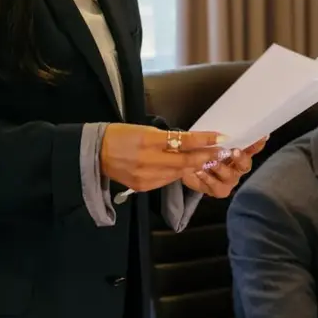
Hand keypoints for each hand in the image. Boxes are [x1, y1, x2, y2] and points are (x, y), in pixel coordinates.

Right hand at [100, 124, 224, 191]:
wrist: (97, 153)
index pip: (183, 141)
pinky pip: (167, 180)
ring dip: (193, 166)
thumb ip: (167, 138)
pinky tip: (182, 168)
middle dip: (205, 157)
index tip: (221, 137)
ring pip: (178, 173)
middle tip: (221, 151)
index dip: (204, 140)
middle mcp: (148, 161)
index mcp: (148, 141)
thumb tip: (191, 142)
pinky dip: (176, 174)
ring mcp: (146, 177)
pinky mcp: (144, 187)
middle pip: (184, 161)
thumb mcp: (144, 130)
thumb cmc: (121, 135)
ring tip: (206, 159)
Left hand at [182, 137, 267, 197]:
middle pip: (245, 165)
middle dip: (241, 158)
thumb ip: (212, 137)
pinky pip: (216, 186)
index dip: (258, 143)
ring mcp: (229, 181)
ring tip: (210, 162)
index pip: (251, 147)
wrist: (181, 167)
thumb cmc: (198, 151)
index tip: (263, 136)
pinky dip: (208, 178)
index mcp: (237, 153)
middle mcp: (237, 168)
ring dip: (221, 168)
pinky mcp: (218, 190)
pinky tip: (199, 171)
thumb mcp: (203, 140)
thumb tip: (223, 135)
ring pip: (231, 176)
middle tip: (234, 152)